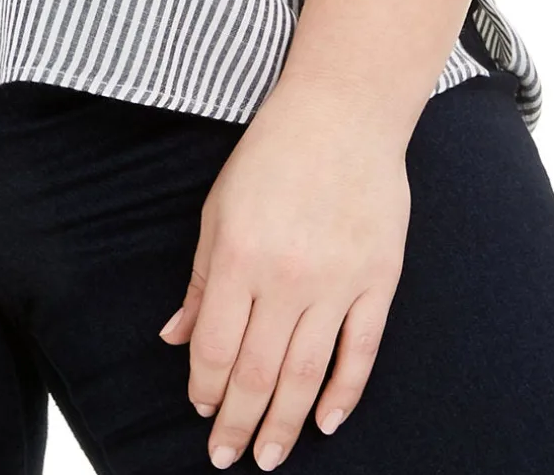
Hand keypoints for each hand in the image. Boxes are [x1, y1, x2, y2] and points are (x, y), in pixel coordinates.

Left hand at [157, 80, 411, 468]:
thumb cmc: (272, 155)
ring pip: (306, 374)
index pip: (217, 348)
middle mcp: (286, 277)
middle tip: (227, 457)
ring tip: (270, 457)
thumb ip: (201, 280)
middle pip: (259, 372)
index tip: (200, 411)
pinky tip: (325, 422)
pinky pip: (360, 351)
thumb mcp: (219, 208)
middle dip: (239, 422)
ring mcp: (337, 282)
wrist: (343, 113)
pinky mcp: (377, 280)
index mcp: (239, 256)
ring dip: (285, 424)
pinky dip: (343, 393)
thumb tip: (175, 338)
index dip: (205, 388)